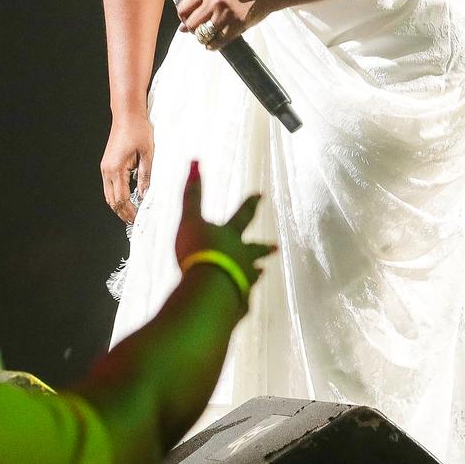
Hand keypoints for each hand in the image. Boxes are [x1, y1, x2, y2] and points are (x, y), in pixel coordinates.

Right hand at [101, 112, 154, 222]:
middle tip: (135, 221)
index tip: (139, 219)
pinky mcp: (108, 165)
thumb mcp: (148, 154)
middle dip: (123, 213)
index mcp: (116, 169)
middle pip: (112, 200)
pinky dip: (118, 195)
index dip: (129, 212)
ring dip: (119, 205)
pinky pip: (110, 186)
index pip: (121, 199)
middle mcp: (107, 170)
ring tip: (132, 213)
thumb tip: (145, 196)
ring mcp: (105, 168)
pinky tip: (128, 198)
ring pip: (109, 195)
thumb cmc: (138, 130)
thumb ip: (146, 176)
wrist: (127, 115)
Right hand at [171, 160, 274, 298]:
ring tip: (260, 273)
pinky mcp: (238, 304)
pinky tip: (241, 304)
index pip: (242, 215)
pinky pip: (241, 302)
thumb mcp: (189, 220)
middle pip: (255, 250)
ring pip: (252, 275)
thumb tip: (195, 160)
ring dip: (254, 273)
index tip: (261, 195)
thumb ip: (191, 194)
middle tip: (275, 246)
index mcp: (230, 237)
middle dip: (263, 247)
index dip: (250, 204)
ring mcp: (243, 281)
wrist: (208, 290)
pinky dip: (240, 301)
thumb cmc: (197, 253)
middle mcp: (242, 258)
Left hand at [174, 0, 274, 49]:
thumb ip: (201, 3)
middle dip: (192, 29)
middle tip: (199, 29)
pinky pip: (216, 43)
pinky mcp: (235, 27)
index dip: (183, 17)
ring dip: (202, 38)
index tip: (188, 20)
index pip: (182, 8)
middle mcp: (214, 3)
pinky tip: (214, 43)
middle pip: (190, 24)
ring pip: (202, 35)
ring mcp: (224, 16)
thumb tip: (183, 28)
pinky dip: (212, 46)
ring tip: (209, 35)